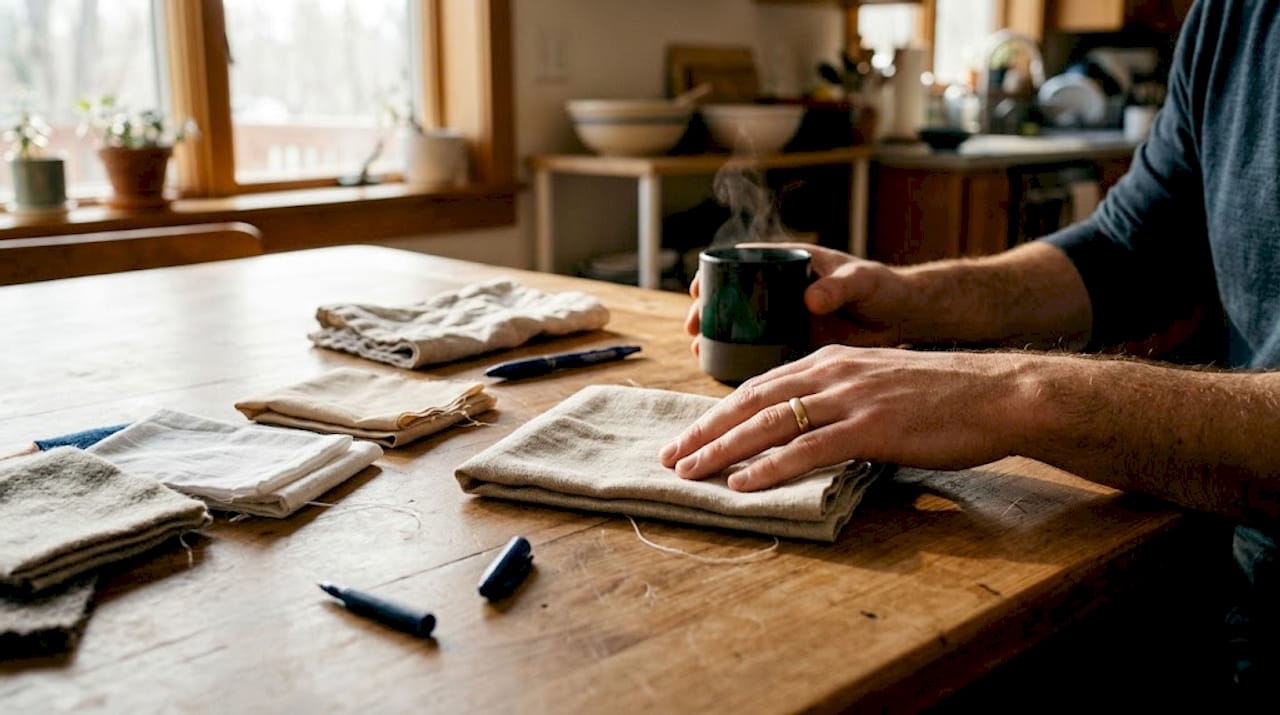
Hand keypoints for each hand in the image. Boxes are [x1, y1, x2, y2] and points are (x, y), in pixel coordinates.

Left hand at [658, 345, 1031, 490]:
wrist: (1000, 393)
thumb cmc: (945, 396)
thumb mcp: (879, 385)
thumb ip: (839, 401)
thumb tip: (806, 431)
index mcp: (831, 361)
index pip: (759, 386)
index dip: (719, 413)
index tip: (689, 436)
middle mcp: (832, 373)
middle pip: (750, 400)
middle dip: (704, 430)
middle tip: (671, 457)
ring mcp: (850, 398)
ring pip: (769, 422)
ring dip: (723, 449)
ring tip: (691, 472)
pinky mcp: (870, 427)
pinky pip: (807, 448)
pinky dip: (769, 466)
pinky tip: (742, 483)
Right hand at [682, 243, 916, 356]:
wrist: (904, 321)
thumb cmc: (884, 289)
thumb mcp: (862, 281)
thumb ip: (839, 287)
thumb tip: (810, 298)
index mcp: (792, 264)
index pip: (744, 261)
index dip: (714, 272)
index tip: (697, 288)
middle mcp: (782, 292)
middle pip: (733, 297)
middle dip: (707, 310)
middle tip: (692, 326)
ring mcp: (785, 320)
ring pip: (741, 326)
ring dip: (718, 337)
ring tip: (699, 350)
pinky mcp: (794, 347)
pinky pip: (760, 352)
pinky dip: (741, 360)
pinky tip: (723, 372)